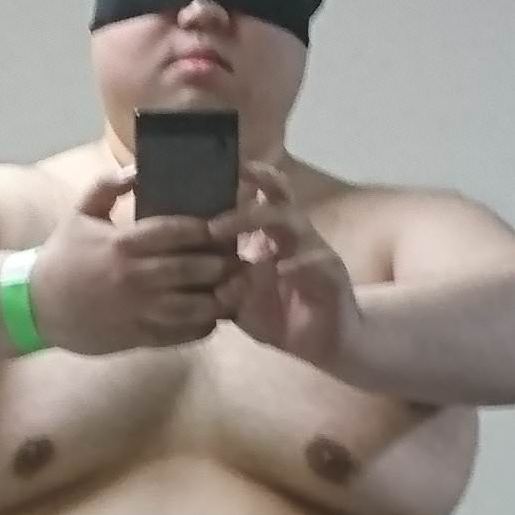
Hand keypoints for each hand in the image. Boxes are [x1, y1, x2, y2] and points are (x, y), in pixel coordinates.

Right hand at [29, 166, 244, 356]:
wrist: (37, 306)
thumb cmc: (62, 257)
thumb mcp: (79, 214)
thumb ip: (108, 186)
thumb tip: (139, 168)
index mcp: (123, 244)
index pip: (178, 232)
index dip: (207, 229)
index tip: (223, 226)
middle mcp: (136, 277)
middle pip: (195, 268)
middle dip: (223, 262)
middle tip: (238, 256)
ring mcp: (139, 310)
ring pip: (195, 306)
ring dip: (221, 297)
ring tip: (234, 286)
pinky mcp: (139, 336)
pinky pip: (182, 334)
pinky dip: (203, 325)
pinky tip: (213, 315)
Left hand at [208, 162, 360, 370]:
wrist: (323, 344)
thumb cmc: (280, 317)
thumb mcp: (240, 301)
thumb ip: (217, 283)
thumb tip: (182, 271)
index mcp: (273, 236)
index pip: (262, 197)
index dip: (246, 179)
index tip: (217, 170)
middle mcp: (294, 235)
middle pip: (277, 197)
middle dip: (248, 193)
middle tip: (213, 217)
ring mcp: (315, 251)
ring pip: (293, 221)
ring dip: (260, 220)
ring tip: (227, 232)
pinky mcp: (331, 275)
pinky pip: (315, 262)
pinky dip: (296, 264)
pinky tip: (280, 270)